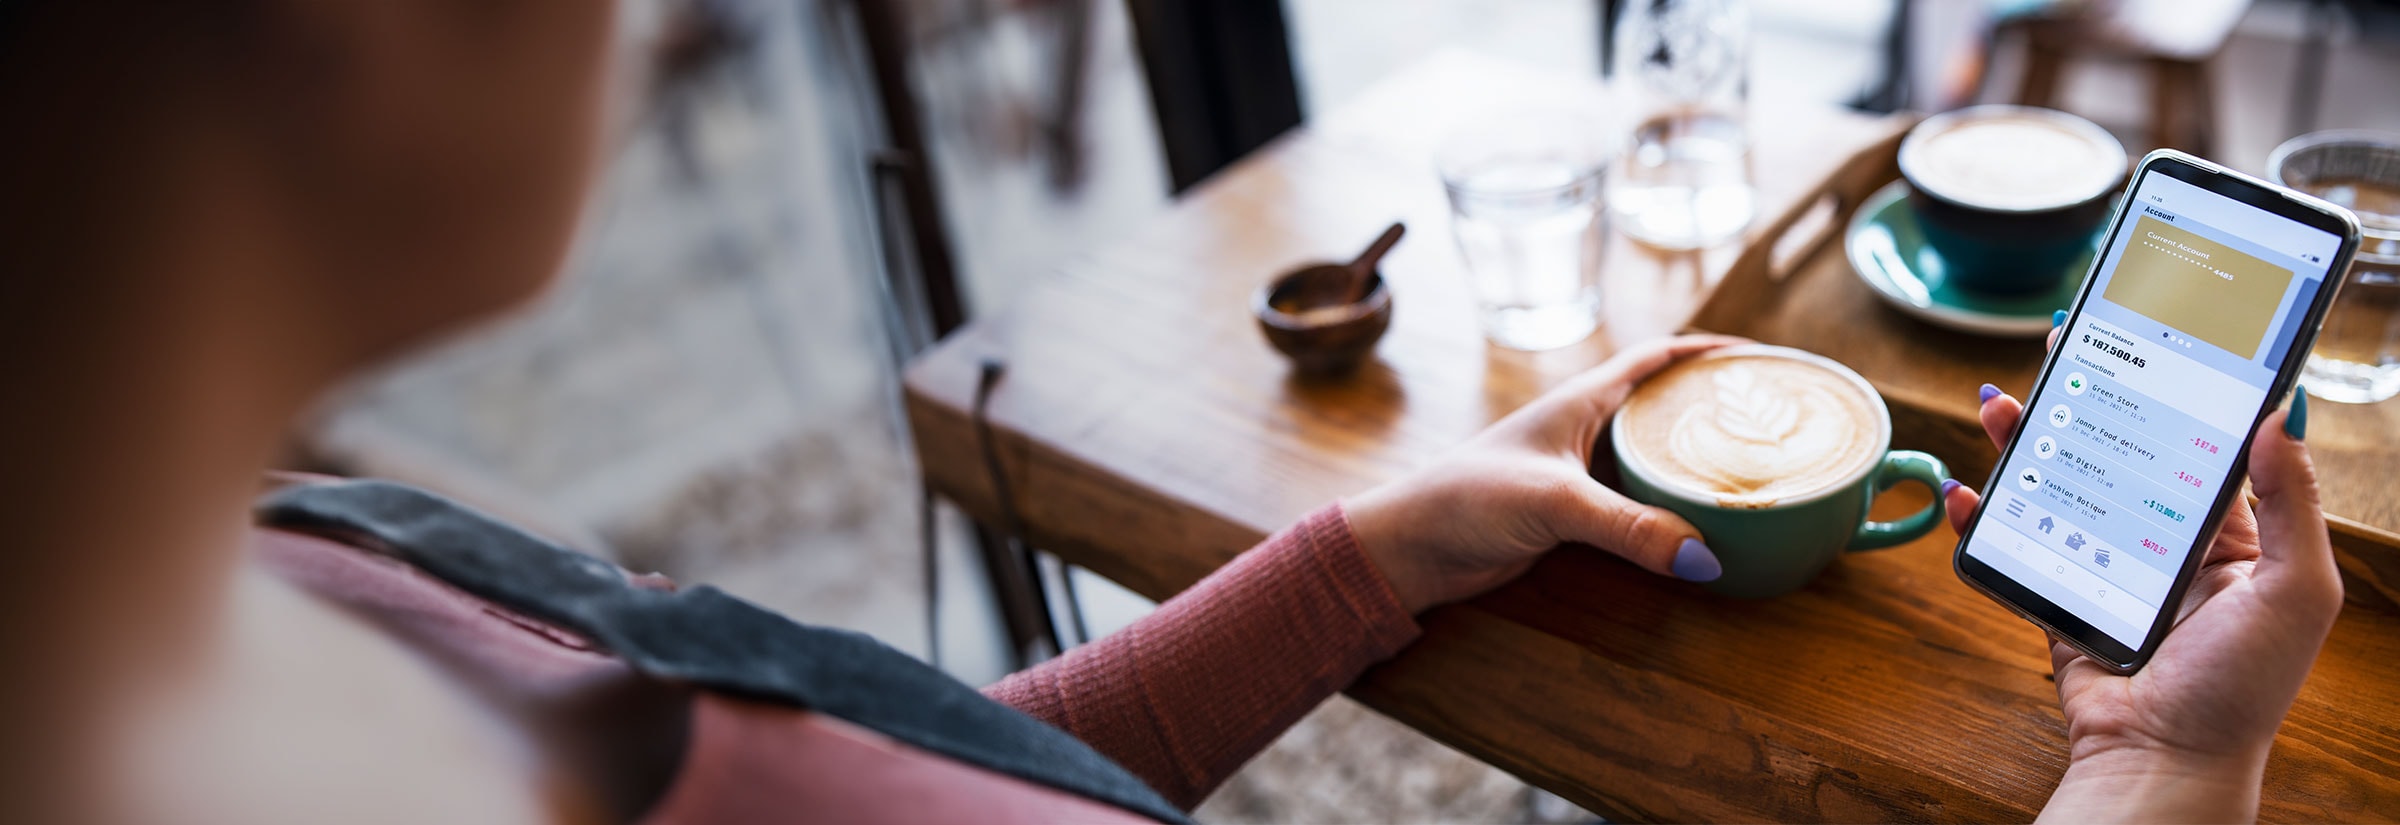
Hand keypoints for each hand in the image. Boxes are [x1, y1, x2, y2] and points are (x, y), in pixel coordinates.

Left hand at [1344, 334, 1744, 613]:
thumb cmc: (1467, 501)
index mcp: (1582, 402)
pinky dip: (1673, 508)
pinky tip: (1703, 524)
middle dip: (1717, 408)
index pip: (1658, 358)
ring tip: (1756, 472)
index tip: (1764, 357)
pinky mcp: (1574, 515)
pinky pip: (1639, 503)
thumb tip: (1706, 557)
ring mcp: (1580, 473)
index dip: (1711, 351)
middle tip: (1777, 421)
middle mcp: (1585, 429)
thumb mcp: (1555, 505)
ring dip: (1697, 462)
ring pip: (1654, 458)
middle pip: (1665, 407)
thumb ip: (1629, 528)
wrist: (1410, 547)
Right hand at [1942, 328, 2341, 821]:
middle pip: (2114, 451)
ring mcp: (2104, 572)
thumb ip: (2294, 505)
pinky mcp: (2056, 601)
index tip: (2143, 336)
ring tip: (1996, 406)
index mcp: (2229, 539)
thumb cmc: (2242, 690)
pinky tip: (1965, 492)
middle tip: (2059, 345)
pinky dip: (1979, 519)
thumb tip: (2279, 418)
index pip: (2193, 443)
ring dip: (2023, 444)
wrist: (2163, 763)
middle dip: (2083, 398)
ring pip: (2057, 488)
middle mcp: (2162, 547)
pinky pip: (2012, 548)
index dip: (2168, 387)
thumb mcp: (2296, 592)